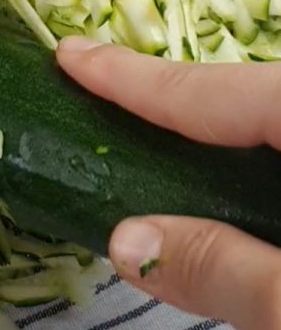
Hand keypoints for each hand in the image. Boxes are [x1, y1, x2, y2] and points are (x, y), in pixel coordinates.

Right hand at [57, 37, 280, 329]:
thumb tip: (125, 242)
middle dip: (173, 109)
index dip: (134, 78)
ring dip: (212, 152)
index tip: (70, 56)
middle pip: (249, 104)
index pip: (217, 93)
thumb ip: (225, 273)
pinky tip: (228, 216)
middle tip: (98, 99)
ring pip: (268, 140)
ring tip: (149, 162)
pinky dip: (251, 187)